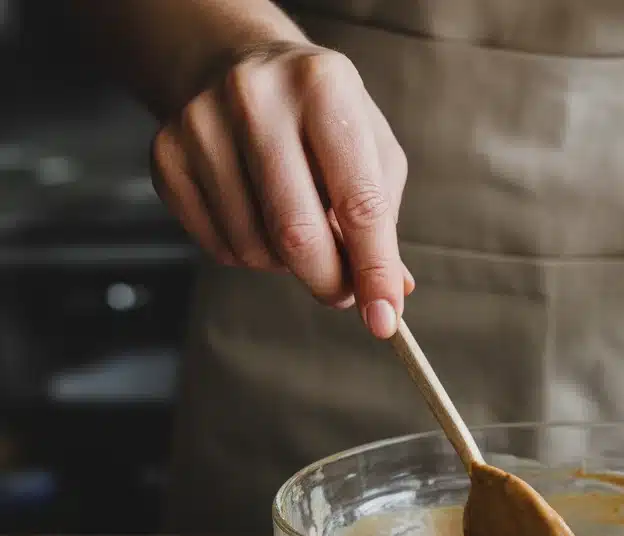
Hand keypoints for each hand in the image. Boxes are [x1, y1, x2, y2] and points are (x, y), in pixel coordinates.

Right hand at [150, 41, 410, 336]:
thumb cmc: (320, 116)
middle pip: (297, 233)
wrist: (235, 63)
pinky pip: (218, 246)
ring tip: (296, 226)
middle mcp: (256, 98)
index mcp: (323, 87)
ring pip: (255, 248)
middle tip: (343, 292)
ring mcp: (201, 125)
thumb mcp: (370, 147)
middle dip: (328, 281)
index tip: (384, 319)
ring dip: (286, 264)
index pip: (358, 202)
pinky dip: (249, 255)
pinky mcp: (166, 156)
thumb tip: (391, 291)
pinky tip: (258, 217)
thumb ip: (382, 219)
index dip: (373, 270)